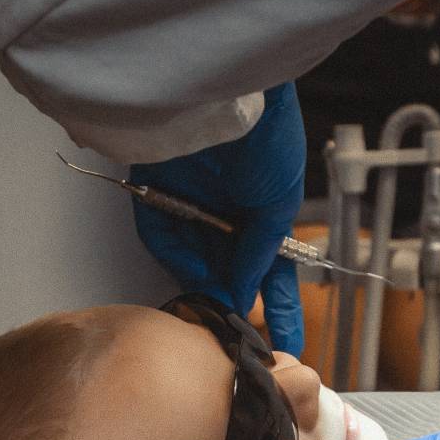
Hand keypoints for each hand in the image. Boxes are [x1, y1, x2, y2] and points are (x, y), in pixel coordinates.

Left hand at [131, 82, 306, 354]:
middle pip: (224, 268)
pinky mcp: (155, 189)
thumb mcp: (278, 204)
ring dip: (202, 285)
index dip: (278, 307)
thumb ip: (260, 253)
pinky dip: (175, 255)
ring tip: (216, 308)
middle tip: (238, 338)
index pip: (269, 269)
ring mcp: (189, 200)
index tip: (284, 346)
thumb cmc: (266, 139)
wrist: (228, 93)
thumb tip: (246, 295)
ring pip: (190, 257)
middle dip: (231, 303)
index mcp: (262, 209)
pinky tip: (194, 270)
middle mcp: (224, 208)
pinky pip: (161, 234)